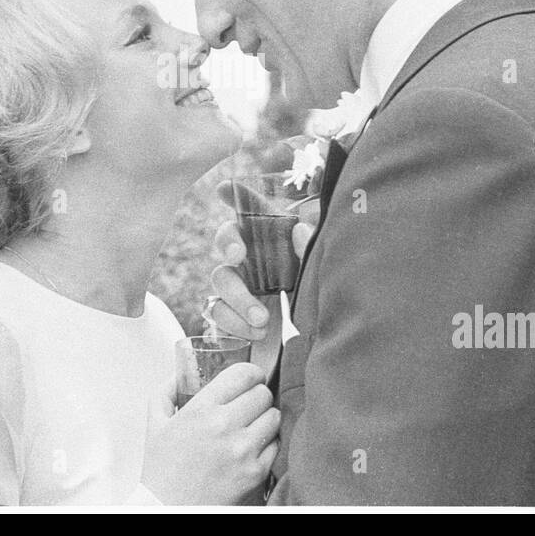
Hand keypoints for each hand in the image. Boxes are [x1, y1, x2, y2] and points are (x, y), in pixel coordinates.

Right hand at [140, 363, 279, 504]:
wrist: (169, 508)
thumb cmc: (162, 471)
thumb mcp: (155, 424)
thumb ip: (166, 391)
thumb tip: (180, 374)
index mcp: (201, 409)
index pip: (243, 374)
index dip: (251, 373)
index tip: (251, 378)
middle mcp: (224, 426)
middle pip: (263, 393)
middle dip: (257, 395)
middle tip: (249, 404)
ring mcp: (243, 450)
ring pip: (274, 416)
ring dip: (265, 418)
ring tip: (252, 425)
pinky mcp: (256, 472)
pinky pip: (276, 445)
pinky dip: (268, 444)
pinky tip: (252, 447)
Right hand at [205, 180, 316, 340]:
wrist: (317, 346)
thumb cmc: (318, 303)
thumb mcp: (319, 276)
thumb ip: (311, 252)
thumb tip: (299, 230)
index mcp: (274, 242)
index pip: (253, 211)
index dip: (235, 196)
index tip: (223, 189)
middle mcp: (253, 260)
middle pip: (227, 239)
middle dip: (228, 242)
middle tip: (238, 255)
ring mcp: (239, 287)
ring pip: (220, 279)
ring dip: (237, 298)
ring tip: (263, 321)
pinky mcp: (232, 316)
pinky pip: (216, 312)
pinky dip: (232, 323)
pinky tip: (254, 333)